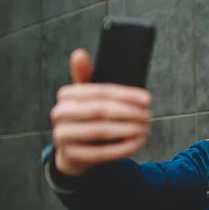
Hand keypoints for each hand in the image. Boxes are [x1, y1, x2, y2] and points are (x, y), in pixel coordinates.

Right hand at [51, 49, 152, 176]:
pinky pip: (102, 152)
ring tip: (146, 129)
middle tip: (148, 115)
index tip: (148, 99)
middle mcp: (60, 113)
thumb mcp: (88, 97)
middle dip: (129, 113)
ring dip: (129, 130)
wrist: (74, 152)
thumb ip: (87, 77)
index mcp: (66, 95)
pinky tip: (138, 142)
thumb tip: (80, 53)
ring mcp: (63, 136)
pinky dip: (123, 147)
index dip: (127, 95)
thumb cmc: (87, 119)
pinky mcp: (72, 156)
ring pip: (101, 131)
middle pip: (101, 110)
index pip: (101, 91)